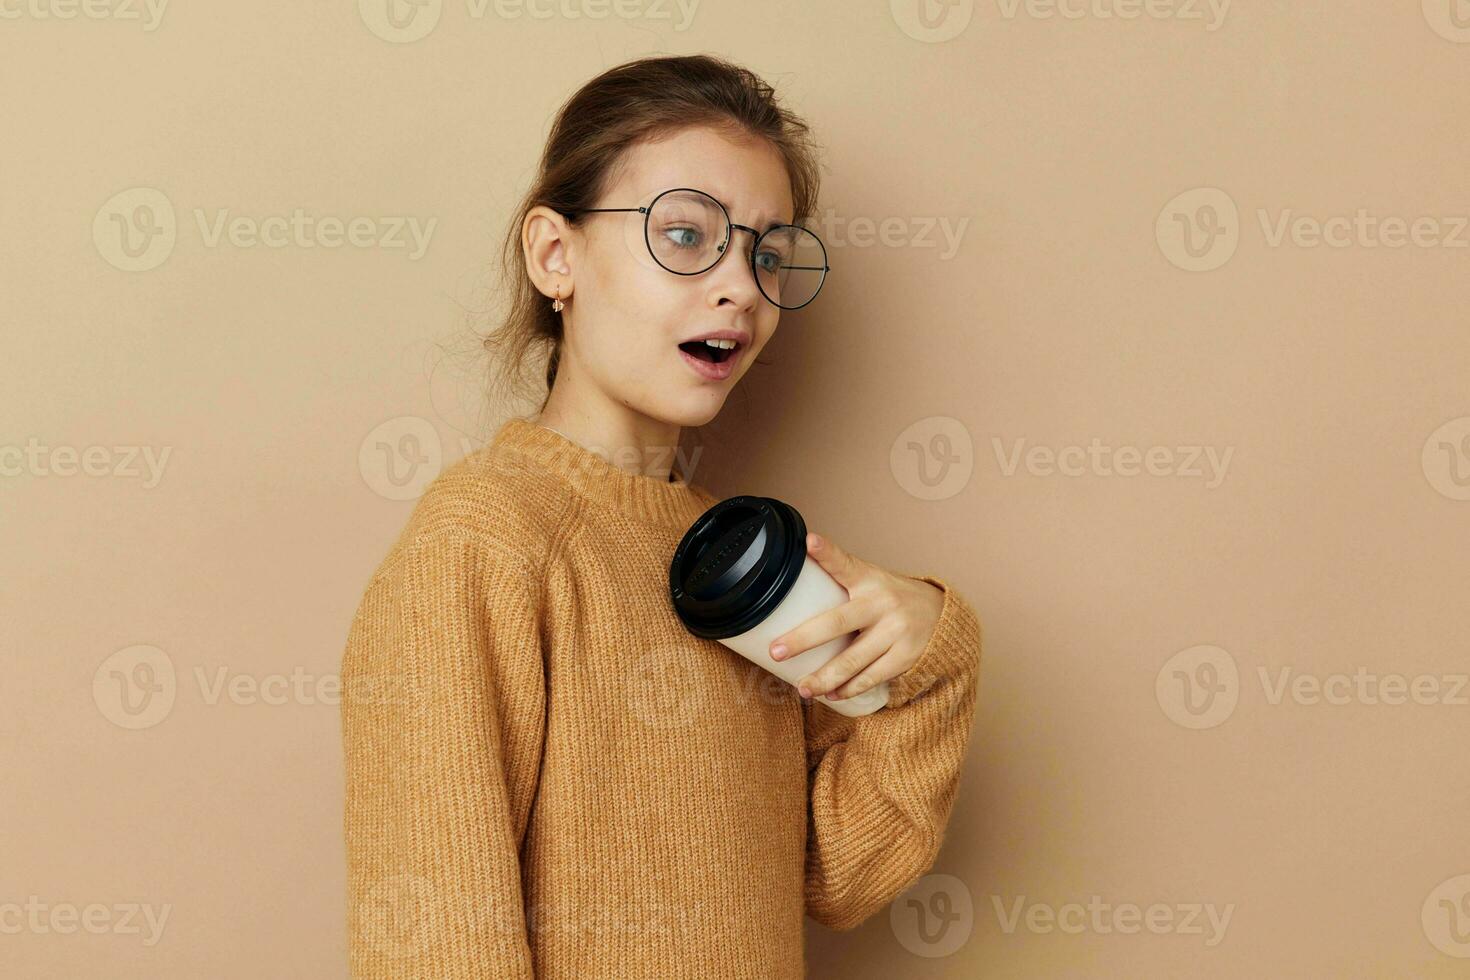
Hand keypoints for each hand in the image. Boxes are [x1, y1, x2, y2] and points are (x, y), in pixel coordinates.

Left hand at [767, 531, 943, 701]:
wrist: (942, 614)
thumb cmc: (891, 596)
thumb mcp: (871, 579)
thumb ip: (841, 577)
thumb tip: (797, 568)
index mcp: (868, 579)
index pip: (844, 563)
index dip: (826, 552)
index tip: (810, 542)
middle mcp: (881, 603)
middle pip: (837, 623)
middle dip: (803, 640)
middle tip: (776, 652)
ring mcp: (895, 631)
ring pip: (852, 660)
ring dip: (823, 678)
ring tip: (802, 688)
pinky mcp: (905, 656)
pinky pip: (871, 677)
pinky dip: (848, 688)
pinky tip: (831, 694)